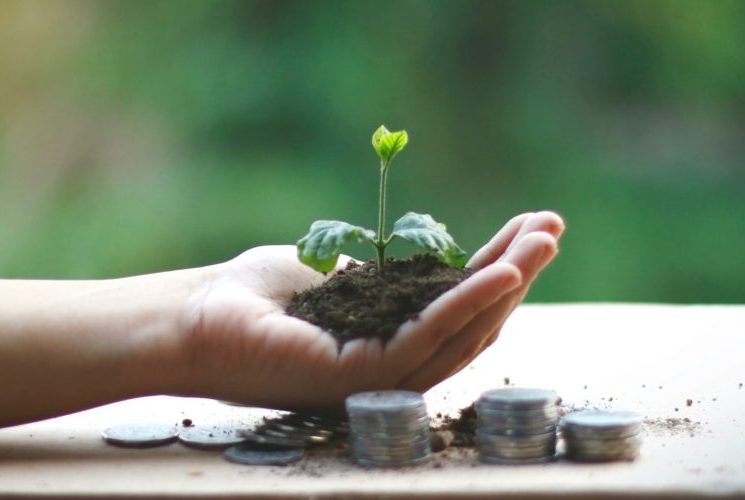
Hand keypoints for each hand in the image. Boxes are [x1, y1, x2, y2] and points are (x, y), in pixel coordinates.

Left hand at [175, 211, 563, 410]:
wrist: (191, 316)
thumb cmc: (252, 294)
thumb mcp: (339, 273)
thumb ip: (388, 275)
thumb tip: (434, 259)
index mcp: (388, 340)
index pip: (456, 309)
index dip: (497, 269)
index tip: (531, 226)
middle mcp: (391, 366)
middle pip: (471, 324)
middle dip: (516, 274)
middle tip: (553, 228)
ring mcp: (378, 379)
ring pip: (461, 334)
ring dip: (506, 285)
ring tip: (543, 243)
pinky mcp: (360, 379)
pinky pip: (427, 340)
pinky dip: (468, 304)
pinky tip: (501, 274)